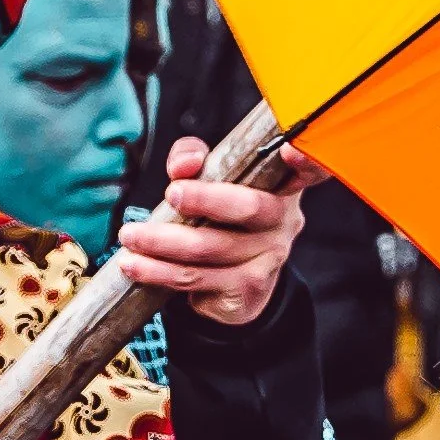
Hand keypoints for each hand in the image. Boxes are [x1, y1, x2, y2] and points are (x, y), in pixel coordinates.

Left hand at [113, 137, 326, 325]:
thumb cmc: (219, 219)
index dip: (305, 162)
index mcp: (281, 184)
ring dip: (162, 242)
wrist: (232, 285)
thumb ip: (194, 159)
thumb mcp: (209, 181)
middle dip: (205, 199)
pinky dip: (158, 272)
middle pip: (248, 207)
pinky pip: (196, 278)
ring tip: (129, 236)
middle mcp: (282, 220)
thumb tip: (185, 164)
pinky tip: (134, 265)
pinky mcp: (247, 287)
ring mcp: (268, 257)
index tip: (290, 152)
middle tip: (171, 194)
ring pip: (210, 248)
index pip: (309, 169)